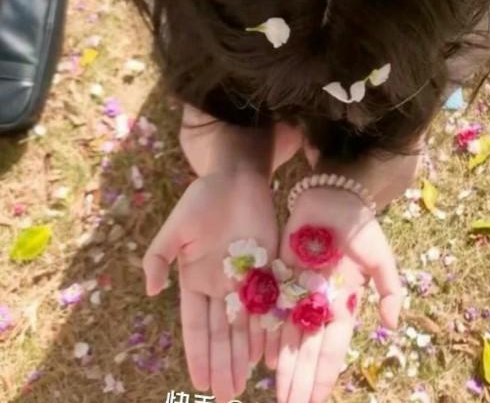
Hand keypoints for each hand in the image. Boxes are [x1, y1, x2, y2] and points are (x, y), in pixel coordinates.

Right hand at [142, 171, 276, 400]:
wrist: (237, 178)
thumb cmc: (203, 199)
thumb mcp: (175, 227)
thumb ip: (159, 257)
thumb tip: (149, 290)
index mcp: (194, 279)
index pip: (195, 325)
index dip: (198, 354)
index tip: (198, 383)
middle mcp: (220, 286)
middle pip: (221, 333)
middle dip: (222, 364)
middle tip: (225, 397)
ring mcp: (245, 280)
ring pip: (244, 325)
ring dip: (244, 355)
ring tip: (244, 384)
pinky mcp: (268, 269)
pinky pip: (269, 305)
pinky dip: (268, 329)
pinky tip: (269, 353)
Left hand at [269, 187, 402, 402]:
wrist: (334, 198)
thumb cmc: (361, 228)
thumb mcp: (381, 259)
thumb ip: (391, 290)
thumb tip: (393, 325)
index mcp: (343, 305)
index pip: (333, 348)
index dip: (325, 375)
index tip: (316, 401)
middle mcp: (319, 305)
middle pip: (309, 350)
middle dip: (301, 380)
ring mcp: (298, 293)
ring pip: (289, 337)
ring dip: (285, 366)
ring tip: (278, 394)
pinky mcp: (279, 277)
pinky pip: (272, 311)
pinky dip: (268, 336)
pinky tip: (265, 359)